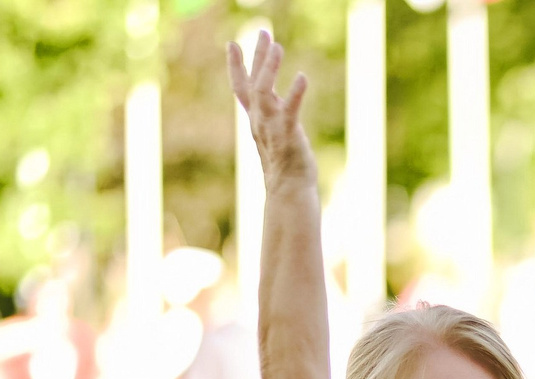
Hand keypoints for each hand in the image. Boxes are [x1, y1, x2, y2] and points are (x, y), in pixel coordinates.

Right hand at [227, 31, 313, 181]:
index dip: (236, 66)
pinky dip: (294, 93)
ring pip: (263, 91)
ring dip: (269, 67)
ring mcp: (271, 126)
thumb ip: (272, 116)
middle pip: (253, 81)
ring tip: (277, 46)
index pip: (241, 87)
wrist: (288, 190)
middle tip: (264, 32)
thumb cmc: (284, 166)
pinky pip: (289, 110)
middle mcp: (259, 120)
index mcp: (256, 119)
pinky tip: (302, 77)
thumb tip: (273, 99)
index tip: (232, 44)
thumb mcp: (274, 135)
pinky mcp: (287, 134)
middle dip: (257, 56)